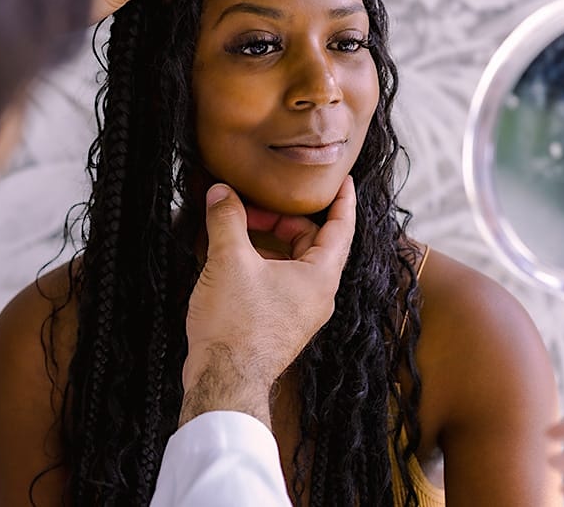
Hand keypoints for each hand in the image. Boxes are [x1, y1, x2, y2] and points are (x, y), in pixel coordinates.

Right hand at [179, 177, 355, 427]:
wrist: (223, 382)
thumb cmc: (235, 326)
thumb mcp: (229, 260)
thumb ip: (227, 219)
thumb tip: (220, 192)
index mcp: (320, 277)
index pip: (342, 228)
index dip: (343, 200)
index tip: (343, 180)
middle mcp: (316, 295)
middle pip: (311, 242)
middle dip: (283, 218)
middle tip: (252, 204)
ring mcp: (297, 312)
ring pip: (290, 262)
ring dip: (266, 241)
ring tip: (235, 227)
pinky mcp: (277, 323)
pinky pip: (276, 281)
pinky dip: (259, 262)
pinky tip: (230, 256)